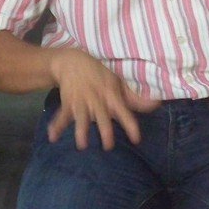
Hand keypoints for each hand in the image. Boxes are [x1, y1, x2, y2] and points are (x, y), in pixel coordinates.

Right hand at [45, 48, 160, 149]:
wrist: (73, 62)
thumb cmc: (99, 74)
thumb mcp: (117, 83)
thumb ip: (134, 98)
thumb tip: (157, 103)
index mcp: (111, 96)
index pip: (124, 113)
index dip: (131, 126)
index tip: (136, 139)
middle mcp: (97, 100)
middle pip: (102, 118)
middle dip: (105, 132)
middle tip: (107, 147)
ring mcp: (82, 102)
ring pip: (82, 118)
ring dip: (81, 131)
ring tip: (81, 145)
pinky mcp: (68, 103)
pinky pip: (61, 116)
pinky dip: (56, 126)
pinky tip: (52, 137)